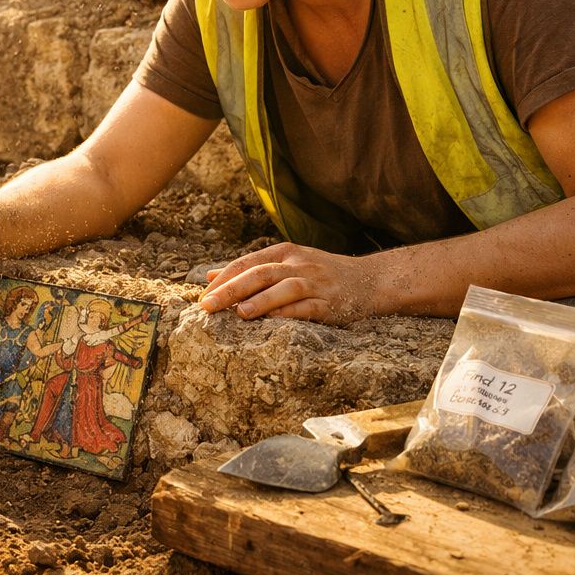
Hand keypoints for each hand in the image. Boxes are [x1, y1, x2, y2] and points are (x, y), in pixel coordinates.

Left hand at [199, 242, 377, 324]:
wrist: (371, 280)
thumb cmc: (321, 273)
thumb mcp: (286, 262)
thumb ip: (251, 269)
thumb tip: (211, 277)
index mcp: (285, 252)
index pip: (248, 262)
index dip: (225, 278)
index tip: (203, 296)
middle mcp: (299, 264)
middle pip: (261, 273)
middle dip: (232, 289)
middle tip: (208, 306)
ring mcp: (316, 283)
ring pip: (284, 288)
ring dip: (260, 301)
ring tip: (238, 314)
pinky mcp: (331, 303)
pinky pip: (307, 308)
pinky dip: (288, 313)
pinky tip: (272, 322)